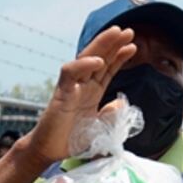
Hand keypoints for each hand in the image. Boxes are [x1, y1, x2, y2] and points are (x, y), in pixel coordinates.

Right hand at [26, 27, 136, 164]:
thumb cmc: (70, 140)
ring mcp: (71, 87)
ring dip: (101, 45)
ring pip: (86, 59)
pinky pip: (71, 73)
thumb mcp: (99, 129)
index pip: (107, 69)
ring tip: (117, 34)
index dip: (119, 56)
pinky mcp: (61, 94)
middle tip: (129, 31)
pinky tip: (99, 60)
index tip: (133, 46)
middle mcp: (82, 86)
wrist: (49, 151)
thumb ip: (110, 116)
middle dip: (113, 43)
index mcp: (92, 92)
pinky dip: (84, 65)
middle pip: (99, 58)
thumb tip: (121, 103)